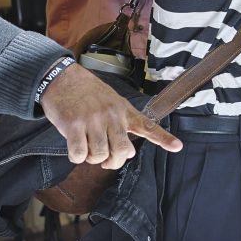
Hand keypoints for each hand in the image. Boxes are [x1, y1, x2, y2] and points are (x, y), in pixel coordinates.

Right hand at [40, 64, 182, 169]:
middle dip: (113, 162)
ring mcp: (92, 121)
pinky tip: (75, 148)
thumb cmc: (88, 94)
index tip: (178, 147)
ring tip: (87, 148)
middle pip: (121, 151)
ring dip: (92, 158)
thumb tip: (126, 153)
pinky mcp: (73, 126)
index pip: (147, 126)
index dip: (163, 138)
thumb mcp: (113, 102)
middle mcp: (112, 116)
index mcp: (124, 111)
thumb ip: (122, 125)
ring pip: (99, 155)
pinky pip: (79, 154)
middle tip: (104, 160)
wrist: (62, 78)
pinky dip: (77, 157)